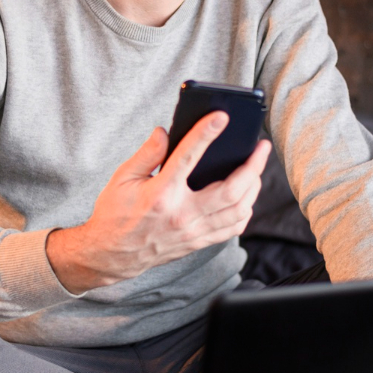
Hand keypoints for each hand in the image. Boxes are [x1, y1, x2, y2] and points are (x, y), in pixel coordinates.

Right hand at [46, 112, 271, 293]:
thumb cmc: (114, 214)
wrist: (111, 256)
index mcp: (161, 194)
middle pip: (231, 189)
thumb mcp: (122, 178)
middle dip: (253, 166)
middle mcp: (181, 214)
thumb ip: (147, 154)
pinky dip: (245, 211)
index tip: (222, 116)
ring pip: (238, 210)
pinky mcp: (197, 243)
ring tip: (256, 169)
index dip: (206, 133)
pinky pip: (232, 229)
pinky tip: (247, 197)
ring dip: (254, 188)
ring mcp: (193, 232)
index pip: (188, 157)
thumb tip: (165, 132)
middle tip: (261, 147)